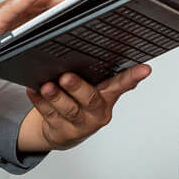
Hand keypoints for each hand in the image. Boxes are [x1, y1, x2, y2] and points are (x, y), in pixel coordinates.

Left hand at [19, 63, 149, 150]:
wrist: (64, 133)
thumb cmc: (81, 103)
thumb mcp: (96, 89)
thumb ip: (102, 75)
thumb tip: (105, 45)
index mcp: (108, 97)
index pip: (122, 85)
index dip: (134, 77)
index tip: (145, 68)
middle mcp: (96, 112)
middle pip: (90, 100)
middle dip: (78, 88)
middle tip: (67, 77)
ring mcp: (79, 124)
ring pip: (68, 110)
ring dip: (56, 97)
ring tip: (47, 87)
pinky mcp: (60, 131)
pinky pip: (48, 115)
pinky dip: (40, 102)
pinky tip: (34, 90)